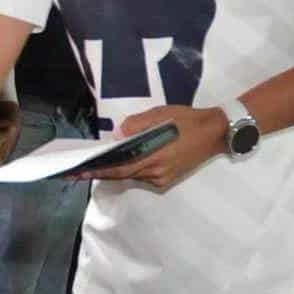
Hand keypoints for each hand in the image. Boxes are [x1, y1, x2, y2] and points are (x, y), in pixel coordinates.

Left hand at [80, 105, 226, 189]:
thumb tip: (117, 135)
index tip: (80, 172)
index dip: (99, 171)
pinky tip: (122, 162)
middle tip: (79, 171)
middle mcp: (157, 171)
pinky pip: (144, 176)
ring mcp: (163, 177)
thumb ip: (135, 125)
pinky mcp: (168, 179)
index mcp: (153, 156)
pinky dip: (132, 169)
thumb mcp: (159, 115)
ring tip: (96, 164)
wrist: (215, 132)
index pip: (119, 168)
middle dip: (101, 172)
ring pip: (133, 175)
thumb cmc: (186, 120)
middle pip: (123, 174)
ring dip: (116, 170)